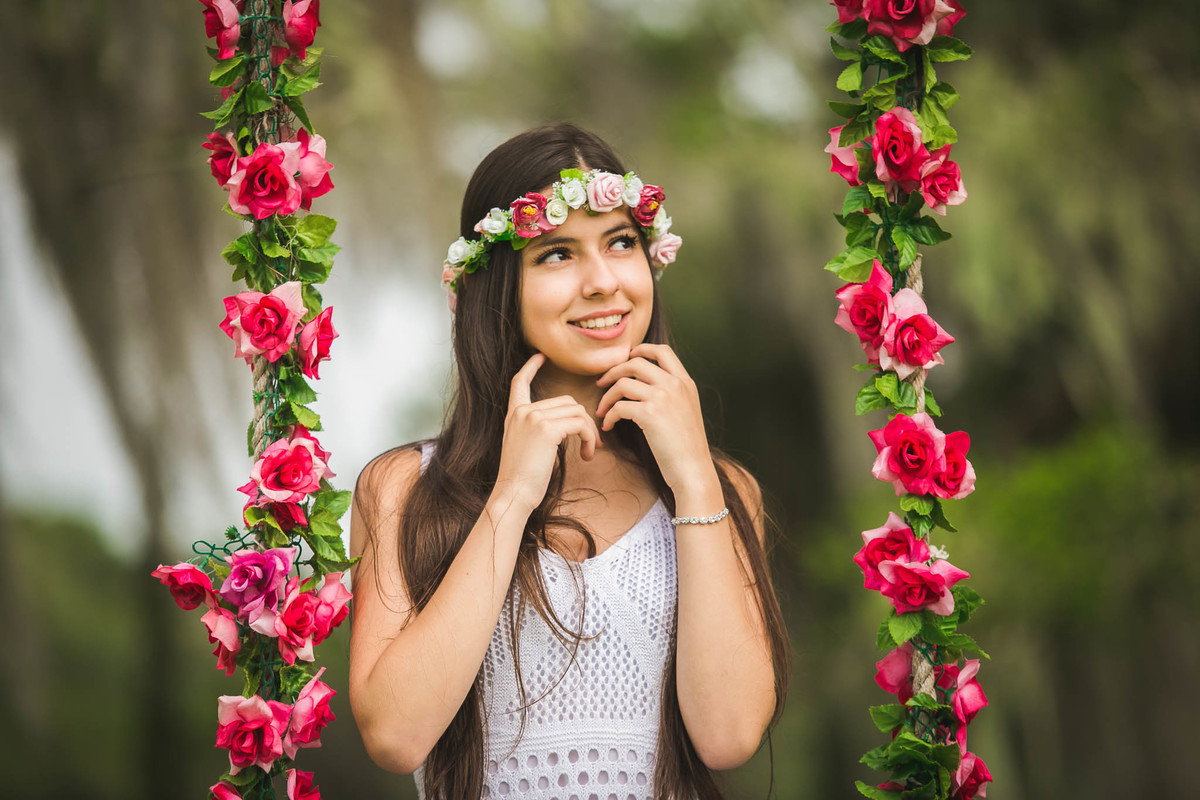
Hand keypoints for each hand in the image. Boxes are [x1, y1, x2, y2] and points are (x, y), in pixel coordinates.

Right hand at [494, 352, 603, 512]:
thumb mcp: (525, 447)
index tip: (540, 356)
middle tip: (592, 443)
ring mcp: (533, 418)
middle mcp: (522, 412)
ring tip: (590, 452)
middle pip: (567, 402)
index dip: (530, 367)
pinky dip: (589, 438)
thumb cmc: (522, 478)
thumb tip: (569, 423)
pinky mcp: (546, 429)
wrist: (514, 493)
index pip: (519, 382)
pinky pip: (579, 424)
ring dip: (589, 432)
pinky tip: (587, 455)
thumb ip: (539, 429)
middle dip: (584, 422)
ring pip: (577, 412)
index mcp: (514, 415)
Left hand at [594, 343, 716, 494]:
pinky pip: (619, 406)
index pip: (662, 351)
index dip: (640, 350)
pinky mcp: (650, 414)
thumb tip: (646, 385)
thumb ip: (672, 394)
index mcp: (685, 382)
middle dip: (613, 371)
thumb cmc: (686, 447)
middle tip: (601, 383)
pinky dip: (608, 416)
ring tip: (601, 410)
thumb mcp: (686, 411)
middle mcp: (675, 385)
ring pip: (623, 383)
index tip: (626, 359)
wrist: (694, 470)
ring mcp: (663, 397)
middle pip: (635, 362)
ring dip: (606, 397)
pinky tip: (608, 426)